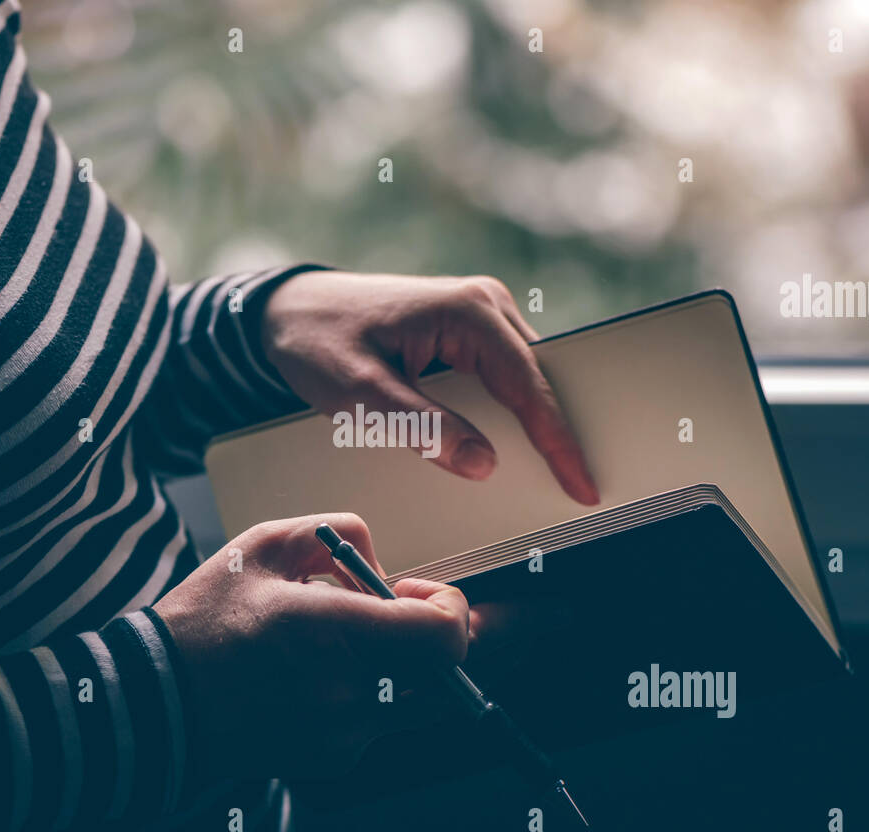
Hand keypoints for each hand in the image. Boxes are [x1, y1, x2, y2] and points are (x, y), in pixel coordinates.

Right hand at [153, 513, 470, 781]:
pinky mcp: (332, 757)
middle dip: (429, 633)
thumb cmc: (205, 621)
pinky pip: (379, 719)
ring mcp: (342, 733)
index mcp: (330, 632)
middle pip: (442, 671)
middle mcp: (346, 691)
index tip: (420, 590)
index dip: (451, 607)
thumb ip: (334, 532)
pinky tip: (317, 675)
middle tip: (394, 610)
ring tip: (343, 641)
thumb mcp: (262, 545)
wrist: (158, 703)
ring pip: (414, 696)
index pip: (441, 636)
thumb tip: (377, 563)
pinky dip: (368, 692)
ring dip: (399, 663)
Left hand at [261, 271, 599, 504]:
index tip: (580, 483)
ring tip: (552, 474)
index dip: (558, 440)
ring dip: (534, 425)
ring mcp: (480, 315)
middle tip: (575, 490)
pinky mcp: (469, 332)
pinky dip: (509, 413)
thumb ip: (422, 428)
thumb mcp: (361, 394)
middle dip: (556, 434)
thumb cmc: (317, 340)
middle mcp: (483, 305)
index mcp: (467, 311)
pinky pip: (503, 377)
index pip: (528, 384)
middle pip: (537, 381)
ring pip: (524, 381)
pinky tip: (510, 447)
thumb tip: (483, 462)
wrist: (288, 310)